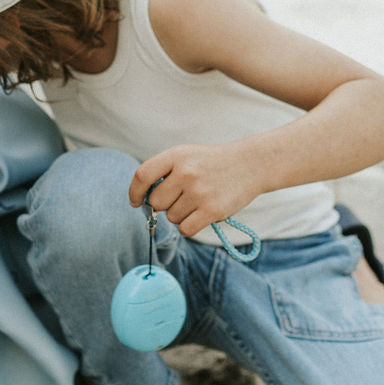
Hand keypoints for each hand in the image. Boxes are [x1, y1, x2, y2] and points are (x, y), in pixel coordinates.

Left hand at [130, 142, 262, 237]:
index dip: (135, 192)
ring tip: (196, 201)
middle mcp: (186, 173)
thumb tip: (142, 199)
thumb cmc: (211, 163)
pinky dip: (188, 226)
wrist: (250, 164)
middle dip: (163, 205)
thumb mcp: (186, 155)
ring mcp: (199, 192)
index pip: (142, 176)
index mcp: (176, 156)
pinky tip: (199, 216)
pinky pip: (185, 229)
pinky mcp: (212, 210)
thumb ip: (163, 172)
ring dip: (180, 215)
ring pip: (171, 217)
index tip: (135, 201)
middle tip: (180, 198)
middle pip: (156, 202)